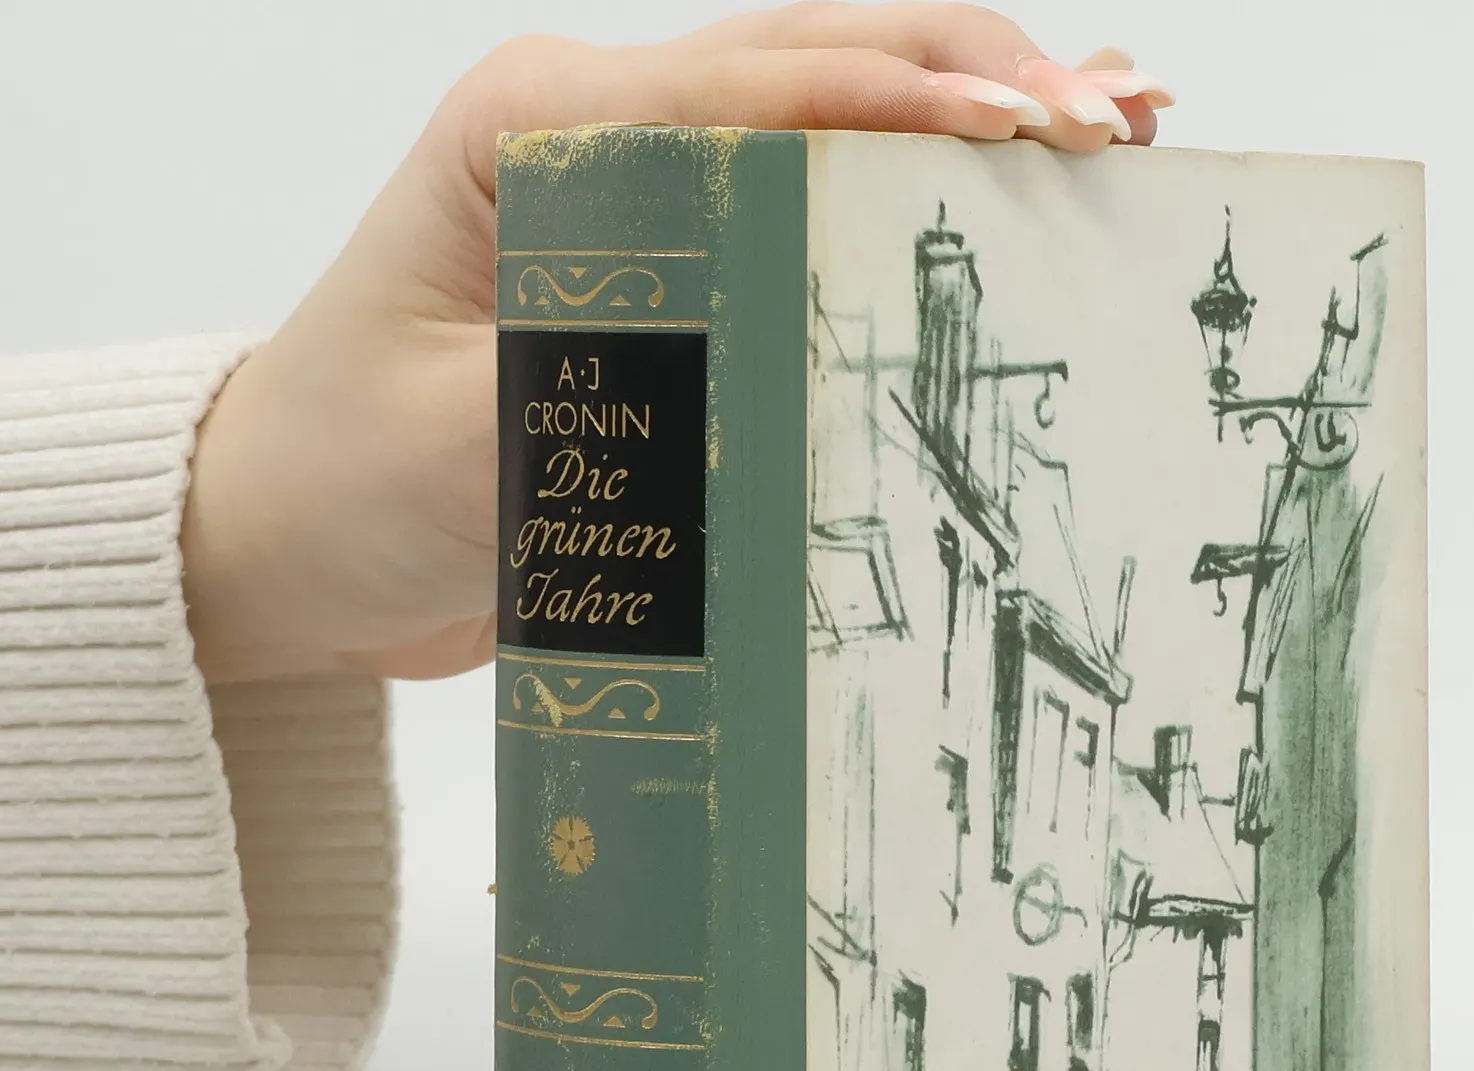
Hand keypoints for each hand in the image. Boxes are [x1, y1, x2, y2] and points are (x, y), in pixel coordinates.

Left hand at [179, 6, 1171, 684]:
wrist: (290, 542)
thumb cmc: (346, 489)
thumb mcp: (471, 451)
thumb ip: (614, 395)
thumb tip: (783, 375)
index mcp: (533, 129)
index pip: (751, 85)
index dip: (900, 101)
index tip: (1026, 132)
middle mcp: (596, 131)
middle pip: (815, 58)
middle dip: (976, 76)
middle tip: (1116, 123)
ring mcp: (640, 190)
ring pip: (830, 110)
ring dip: (970, 113)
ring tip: (1113, 134)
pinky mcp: (671, 265)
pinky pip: (809, 203)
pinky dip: (916, 195)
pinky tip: (1014, 197)